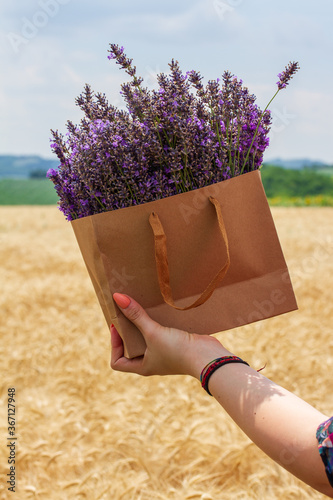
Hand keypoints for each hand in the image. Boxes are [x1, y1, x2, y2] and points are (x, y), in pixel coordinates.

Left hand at [110, 293, 231, 378]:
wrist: (208, 356)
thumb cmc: (178, 350)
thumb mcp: (153, 332)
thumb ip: (136, 315)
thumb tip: (118, 297)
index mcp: (142, 366)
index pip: (117, 361)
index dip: (114, 345)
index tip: (117, 326)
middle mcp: (152, 362)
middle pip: (131, 348)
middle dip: (128, 331)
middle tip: (126, 313)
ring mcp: (164, 354)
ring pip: (147, 339)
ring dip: (142, 325)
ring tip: (140, 309)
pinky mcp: (175, 344)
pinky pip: (161, 333)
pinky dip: (157, 323)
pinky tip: (157, 311)